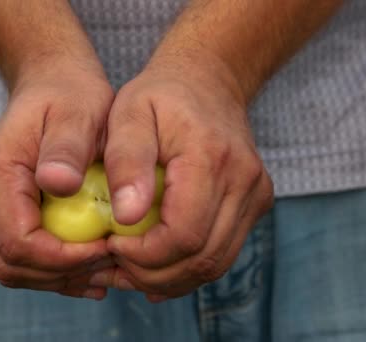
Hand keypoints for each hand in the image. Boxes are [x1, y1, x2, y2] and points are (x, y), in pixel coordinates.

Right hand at [0, 57, 114, 299]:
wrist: (53, 84)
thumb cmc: (70, 95)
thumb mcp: (78, 112)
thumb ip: (66, 149)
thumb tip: (58, 186)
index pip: (17, 242)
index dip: (62, 258)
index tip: (106, 248)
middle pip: (8, 263)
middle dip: (59, 274)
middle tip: (107, 262)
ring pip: (13, 266)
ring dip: (58, 277)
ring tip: (103, 268)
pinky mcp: (4, 211)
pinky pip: (21, 255)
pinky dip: (55, 271)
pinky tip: (91, 270)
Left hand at [96, 53, 273, 300]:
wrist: (207, 80)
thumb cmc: (160, 96)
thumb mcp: (129, 115)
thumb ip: (127, 163)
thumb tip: (127, 217)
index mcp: (212, 158)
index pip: (183, 236)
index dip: (143, 256)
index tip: (110, 245)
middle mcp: (245, 181)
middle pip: (202, 259)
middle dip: (151, 275)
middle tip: (113, 266)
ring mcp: (256, 195)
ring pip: (214, 264)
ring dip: (168, 278)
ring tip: (129, 268)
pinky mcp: (255, 203)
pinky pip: (220, 253)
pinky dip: (186, 267)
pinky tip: (154, 265)